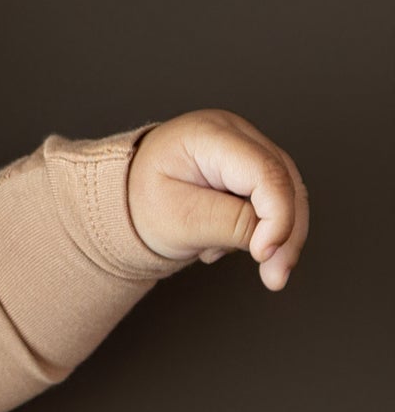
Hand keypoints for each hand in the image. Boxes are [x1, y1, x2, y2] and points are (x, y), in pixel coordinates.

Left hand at [127, 109, 308, 290]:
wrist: (125, 198)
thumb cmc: (142, 202)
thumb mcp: (179, 219)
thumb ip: (231, 225)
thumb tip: (274, 239)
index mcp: (207, 135)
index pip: (264, 172)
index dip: (276, 216)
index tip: (264, 255)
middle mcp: (233, 133)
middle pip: (283, 182)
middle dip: (286, 233)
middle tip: (275, 278)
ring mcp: (245, 147)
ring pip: (287, 193)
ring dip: (281, 237)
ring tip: (261, 271)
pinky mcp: (250, 167)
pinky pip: (274, 199)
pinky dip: (264, 230)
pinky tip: (227, 246)